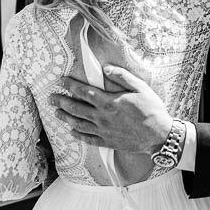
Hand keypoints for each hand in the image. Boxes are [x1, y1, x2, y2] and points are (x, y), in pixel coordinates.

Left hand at [53, 67, 171, 152]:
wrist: (160, 136)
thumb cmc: (152, 109)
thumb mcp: (140, 87)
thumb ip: (122, 76)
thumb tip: (106, 67)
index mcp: (109, 102)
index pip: (83, 92)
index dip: (70, 86)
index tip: (61, 81)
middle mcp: (102, 117)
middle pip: (76, 108)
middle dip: (61, 102)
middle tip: (50, 98)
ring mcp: (104, 131)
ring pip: (79, 124)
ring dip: (65, 118)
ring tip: (56, 113)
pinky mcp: (108, 142)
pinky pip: (88, 139)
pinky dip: (78, 135)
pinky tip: (72, 131)